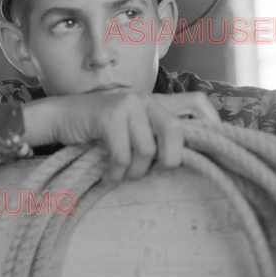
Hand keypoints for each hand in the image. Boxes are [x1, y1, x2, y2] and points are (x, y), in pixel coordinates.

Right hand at [23, 92, 218, 181]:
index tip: (214, 149)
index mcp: (156, 104)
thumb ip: (154, 137)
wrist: (61, 117)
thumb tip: (178, 163)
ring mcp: (128, 105)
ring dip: (134, 173)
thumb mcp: (131, 130)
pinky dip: (116, 173)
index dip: (213, 123)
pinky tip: (108, 175)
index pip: (197, 103)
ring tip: (122, 175)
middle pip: (177, 131)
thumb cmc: (98, 129)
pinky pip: (122, 155)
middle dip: (170, 160)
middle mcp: (146, 100)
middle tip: (156, 171)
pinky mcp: (109, 115)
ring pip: (147, 150)